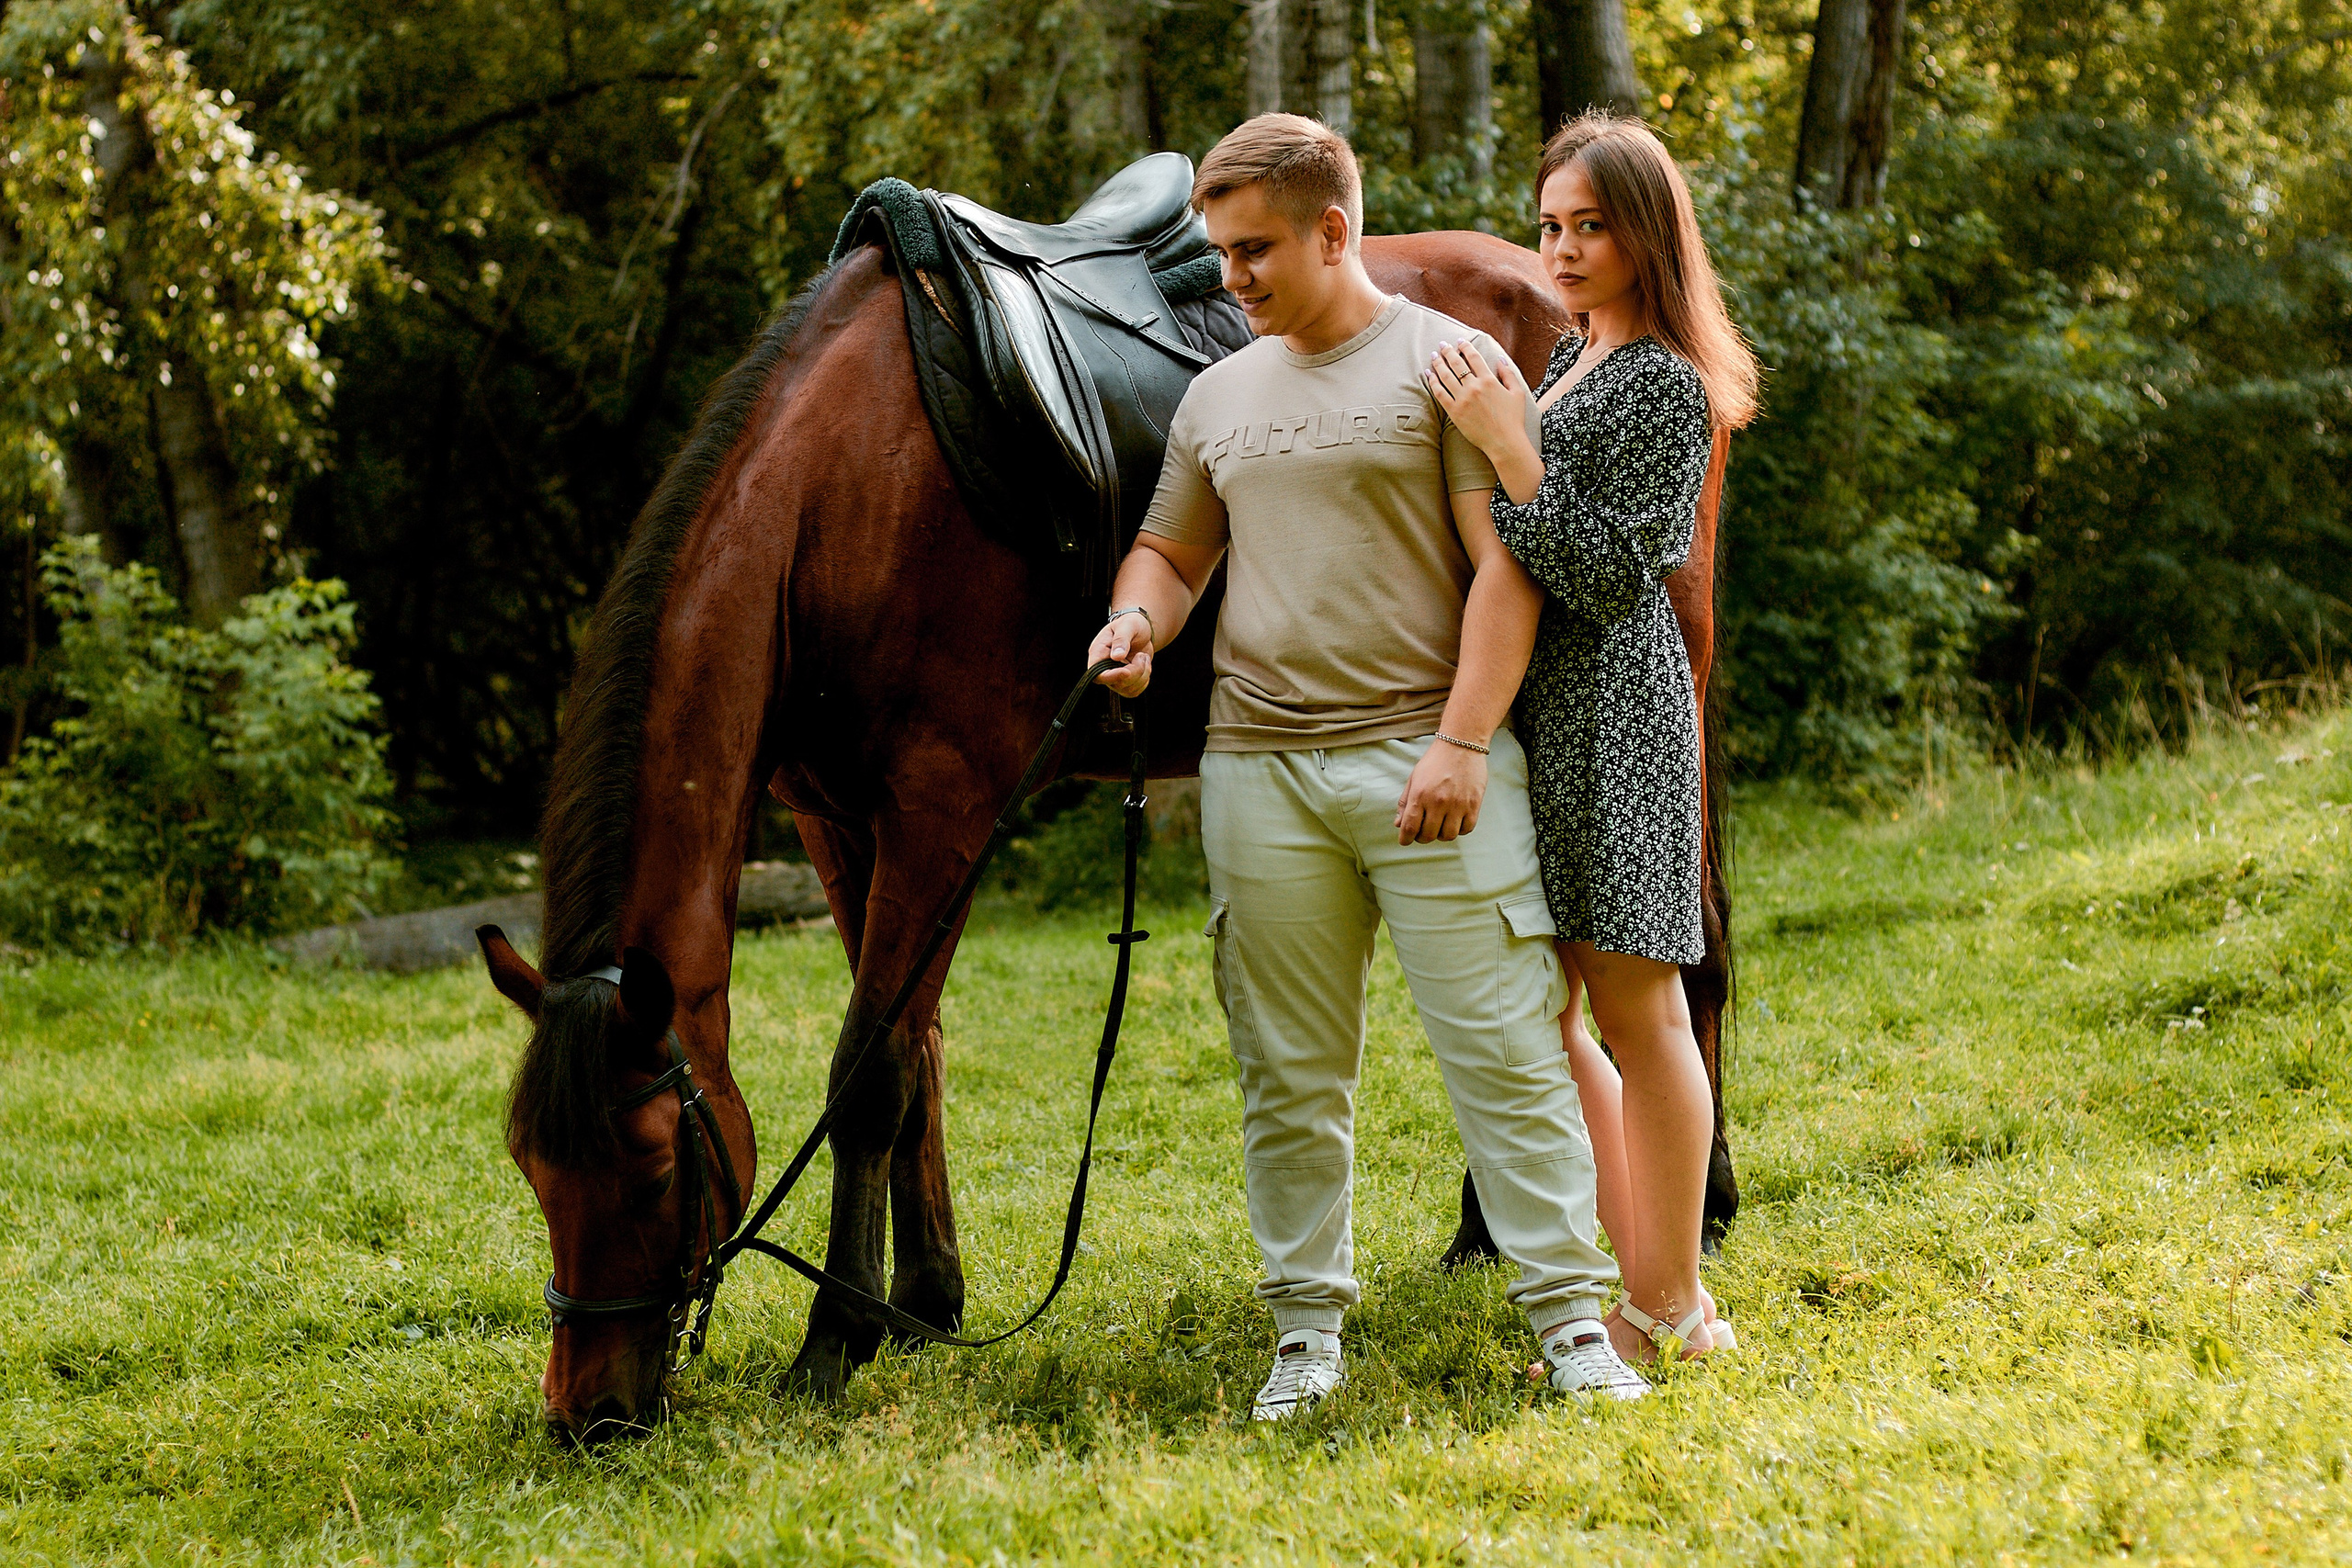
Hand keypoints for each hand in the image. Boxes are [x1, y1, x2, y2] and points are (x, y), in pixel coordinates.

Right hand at [1089, 611, 1153, 696]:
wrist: (1140, 629)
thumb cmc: (1130, 623)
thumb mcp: (1127, 625)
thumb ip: (1121, 639)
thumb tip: (1117, 656)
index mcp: (1098, 653)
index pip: (1097, 674)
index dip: (1112, 677)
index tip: (1127, 670)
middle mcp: (1104, 667)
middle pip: (1116, 684)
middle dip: (1135, 672)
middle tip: (1142, 655)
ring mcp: (1115, 676)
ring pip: (1128, 689)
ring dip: (1142, 675)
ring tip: (1143, 657)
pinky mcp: (1126, 681)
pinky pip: (1135, 690)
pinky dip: (1144, 679)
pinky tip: (1144, 664)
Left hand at [1395, 739, 1486, 843]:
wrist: (1462, 744)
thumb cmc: (1435, 760)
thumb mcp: (1414, 778)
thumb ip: (1405, 802)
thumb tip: (1398, 824)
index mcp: (1419, 795)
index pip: (1409, 828)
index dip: (1405, 839)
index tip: (1405, 840)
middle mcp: (1438, 802)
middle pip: (1428, 836)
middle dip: (1422, 838)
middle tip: (1423, 832)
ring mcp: (1457, 804)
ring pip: (1447, 836)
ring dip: (1441, 835)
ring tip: (1440, 825)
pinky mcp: (1474, 804)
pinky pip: (1466, 829)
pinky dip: (1459, 830)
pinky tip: (1455, 821)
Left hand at [1425, 340, 1531, 465]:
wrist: (1504, 442)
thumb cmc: (1513, 419)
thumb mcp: (1517, 393)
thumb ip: (1508, 374)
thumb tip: (1500, 359)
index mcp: (1489, 380)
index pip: (1474, 357)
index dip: (1465, 347)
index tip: (1460, 341)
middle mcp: (1474, 387)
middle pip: (1457, 364)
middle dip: (1448, 351)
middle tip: (1442, 344)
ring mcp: (1462, 399)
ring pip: (1445, 376)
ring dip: (1438, 363)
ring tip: (1434, 355)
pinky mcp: (1454, 412)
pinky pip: (1440, 394)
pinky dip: (1433, 382)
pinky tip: (1429, 374)